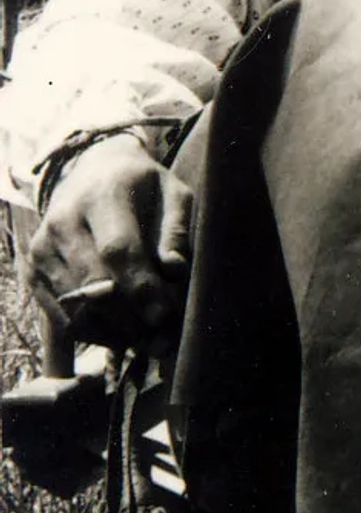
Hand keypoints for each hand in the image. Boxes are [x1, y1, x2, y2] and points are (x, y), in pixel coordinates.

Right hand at [27, 132, 192, 351]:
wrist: (95, 172)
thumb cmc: (144, 188)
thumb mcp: (173, 194)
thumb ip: (176, 230)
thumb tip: (173, 269)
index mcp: (101, 197)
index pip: (118, 249)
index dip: (141, 287)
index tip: (164, 315)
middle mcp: (63, 221)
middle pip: (93, 282)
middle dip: (129, 316)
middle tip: (161, 337)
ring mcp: (41, 247)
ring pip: (74, 305)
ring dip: (112, 331)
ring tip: (146, 340)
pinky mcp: (33, 270)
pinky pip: (59, 314)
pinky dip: (92, 332)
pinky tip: (121, 335)